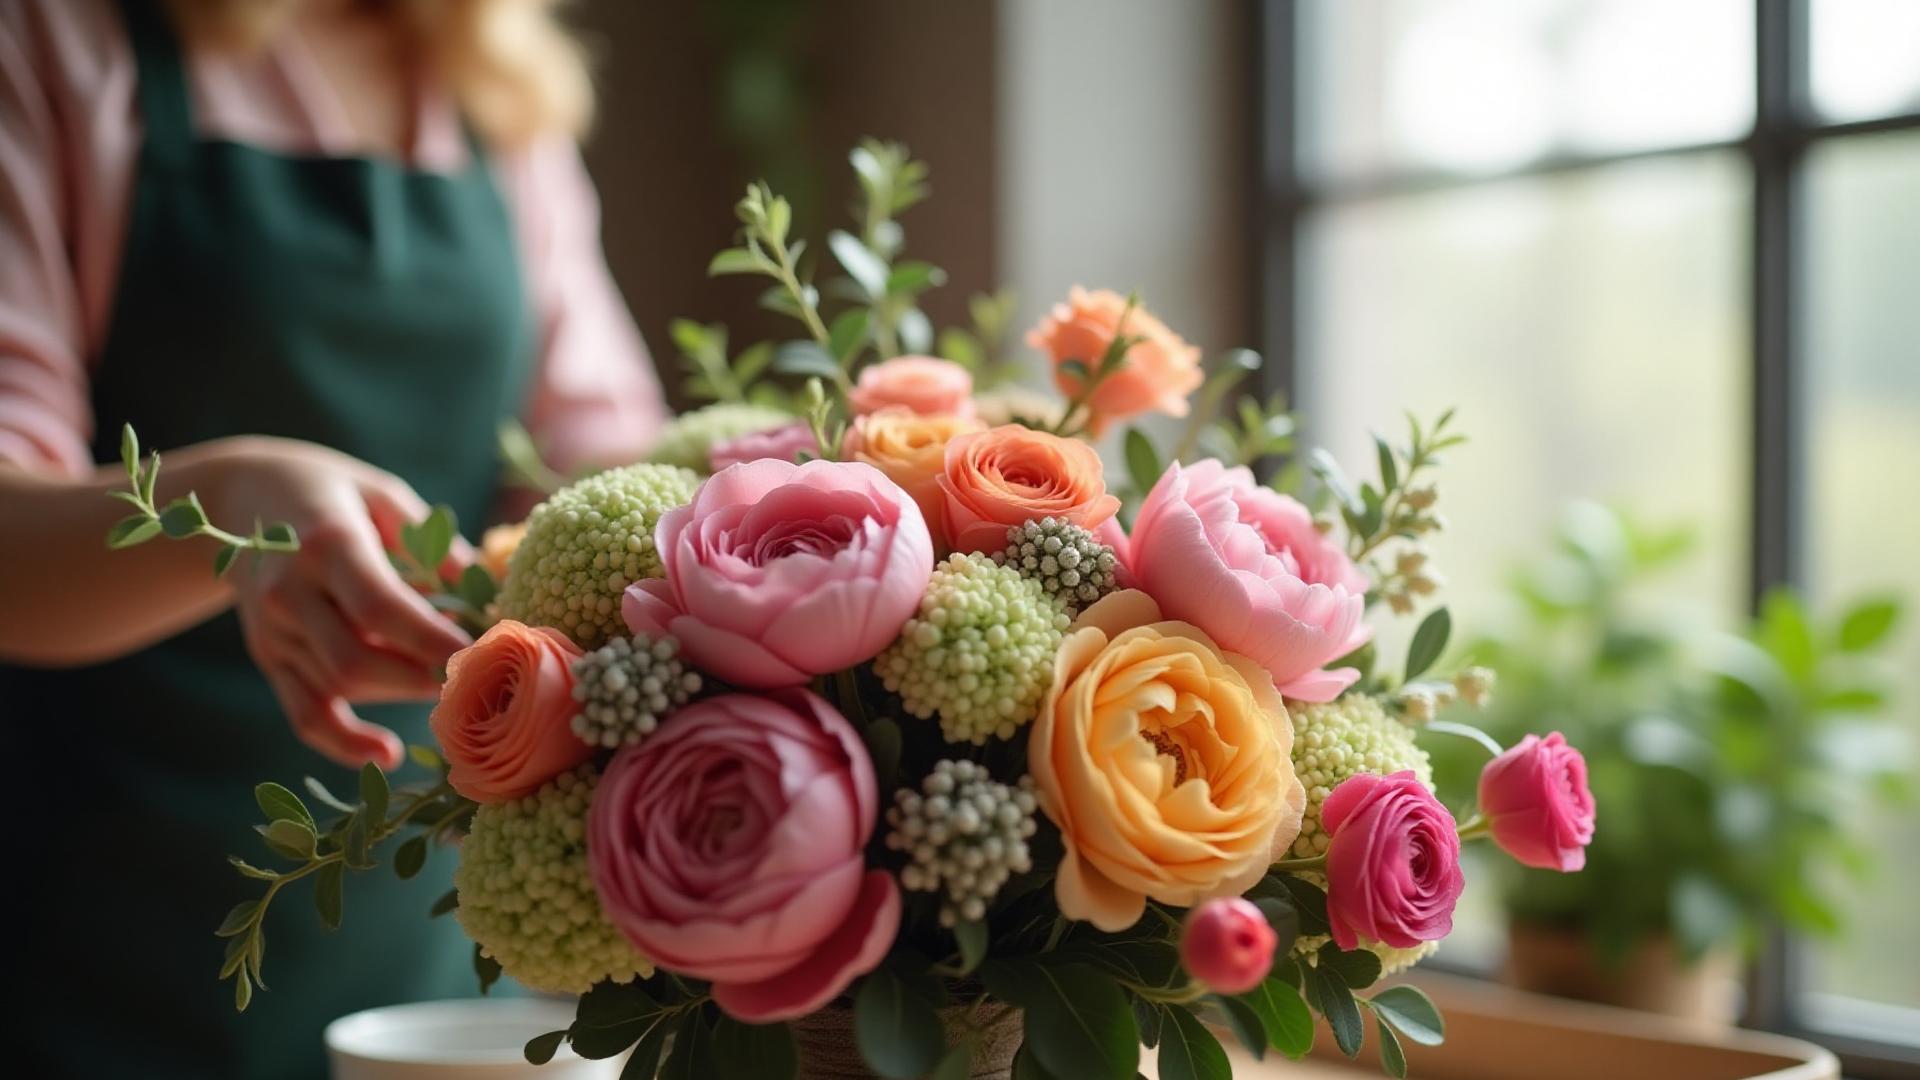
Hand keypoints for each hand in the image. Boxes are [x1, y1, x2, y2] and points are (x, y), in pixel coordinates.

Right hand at [194, 438, 472, 768]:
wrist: (241, 498)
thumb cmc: (334, 495)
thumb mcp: (386, 497)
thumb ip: (436, 546)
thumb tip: (492, 593)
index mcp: (327, 544)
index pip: (379, 606)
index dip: (430, 637)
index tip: (480, 649)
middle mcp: (290, 591)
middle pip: (357, 660)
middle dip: (422, 677)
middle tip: (476, 674)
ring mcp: (273, 630)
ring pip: (338, 687)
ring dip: (400, 697)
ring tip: (451, 689)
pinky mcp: (268, 657)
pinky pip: (303, 713)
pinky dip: (343, 742)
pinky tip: (385, 754)